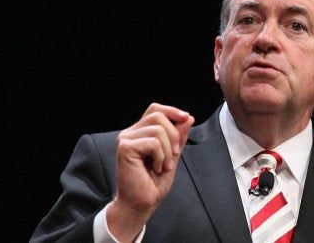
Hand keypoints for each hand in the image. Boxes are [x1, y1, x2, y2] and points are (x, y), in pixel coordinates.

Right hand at [108, 103, 194, 241]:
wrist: (141, 204)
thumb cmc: (153, 184)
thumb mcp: (172, 156)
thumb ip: (178, 137)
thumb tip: (188, 117)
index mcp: (140, 133)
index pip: (155, 109)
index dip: (172, 110)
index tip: (187, 118)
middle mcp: (130, 133)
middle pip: (158, 116)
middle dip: (174, 135)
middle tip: (174, 156)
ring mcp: (126, 139)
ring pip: (157, 129)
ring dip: (167, 150)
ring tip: (164, 166)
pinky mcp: (125, 148)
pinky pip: (153, 142)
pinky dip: (161, 156)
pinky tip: (156, 168)